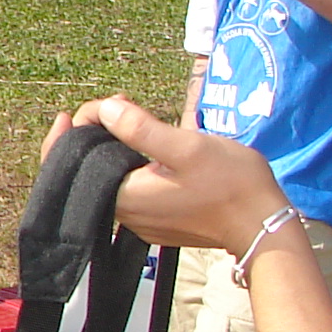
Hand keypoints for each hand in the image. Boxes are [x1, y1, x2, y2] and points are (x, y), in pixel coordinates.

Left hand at [45, 96, 290, 255]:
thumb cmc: (230, 184)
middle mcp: (125, 215)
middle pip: (90, 171)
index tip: (82, 110)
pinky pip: (131, 190)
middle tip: (120, 105)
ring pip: (111, 179)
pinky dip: (131, 165)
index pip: (73, 165)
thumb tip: (106, 111)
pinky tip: (149, 146)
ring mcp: (142, 222)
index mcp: (125, 197)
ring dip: (116, 148)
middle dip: (97, 134)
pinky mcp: (158, 223)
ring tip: (134, 117)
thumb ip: (142, 129)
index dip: (69, 135)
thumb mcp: (186, 147)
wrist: (262, 225)